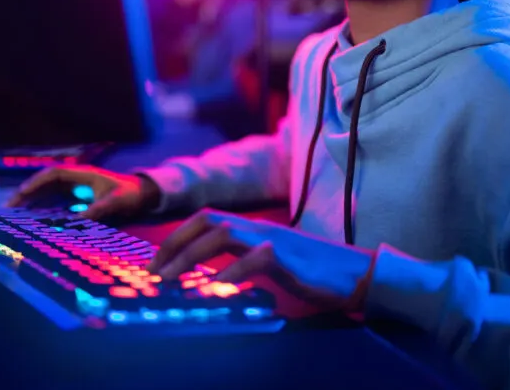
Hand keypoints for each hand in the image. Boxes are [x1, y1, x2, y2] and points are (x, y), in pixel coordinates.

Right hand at [6, 165, 161, 220]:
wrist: (144, 195)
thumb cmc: (131, 194)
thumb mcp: (117, 201)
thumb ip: (100, 209)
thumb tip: (79, 220)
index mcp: (82, 174)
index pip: (53, 174)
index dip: (36, 183)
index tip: (22, 194)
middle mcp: (75, 181)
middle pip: (44, 184)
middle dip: (26, 194)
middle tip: (7, 209)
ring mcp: (75, 191)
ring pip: (47, 194)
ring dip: (31, 203)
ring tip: (12, 217)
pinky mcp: (77, 202)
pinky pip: (55, 204)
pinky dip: (42, 211)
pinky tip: (31, 222)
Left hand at [149, 209, 376, 312]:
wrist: (356, 274)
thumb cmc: (313, 272)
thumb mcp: (271, 261)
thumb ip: (243, 260)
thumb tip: (209, 276)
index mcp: (253, 227)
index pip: (205, 220)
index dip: (176, 237)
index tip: (155, 263)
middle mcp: (258, 227)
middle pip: (207, 220)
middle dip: (174, 243)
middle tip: (153, 273)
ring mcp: (272, 239)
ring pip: (223, 233)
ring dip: (191, 256)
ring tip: (170, 281)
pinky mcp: (287, 258)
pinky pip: (254, 259)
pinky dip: (231, 273)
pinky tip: (216, 290)